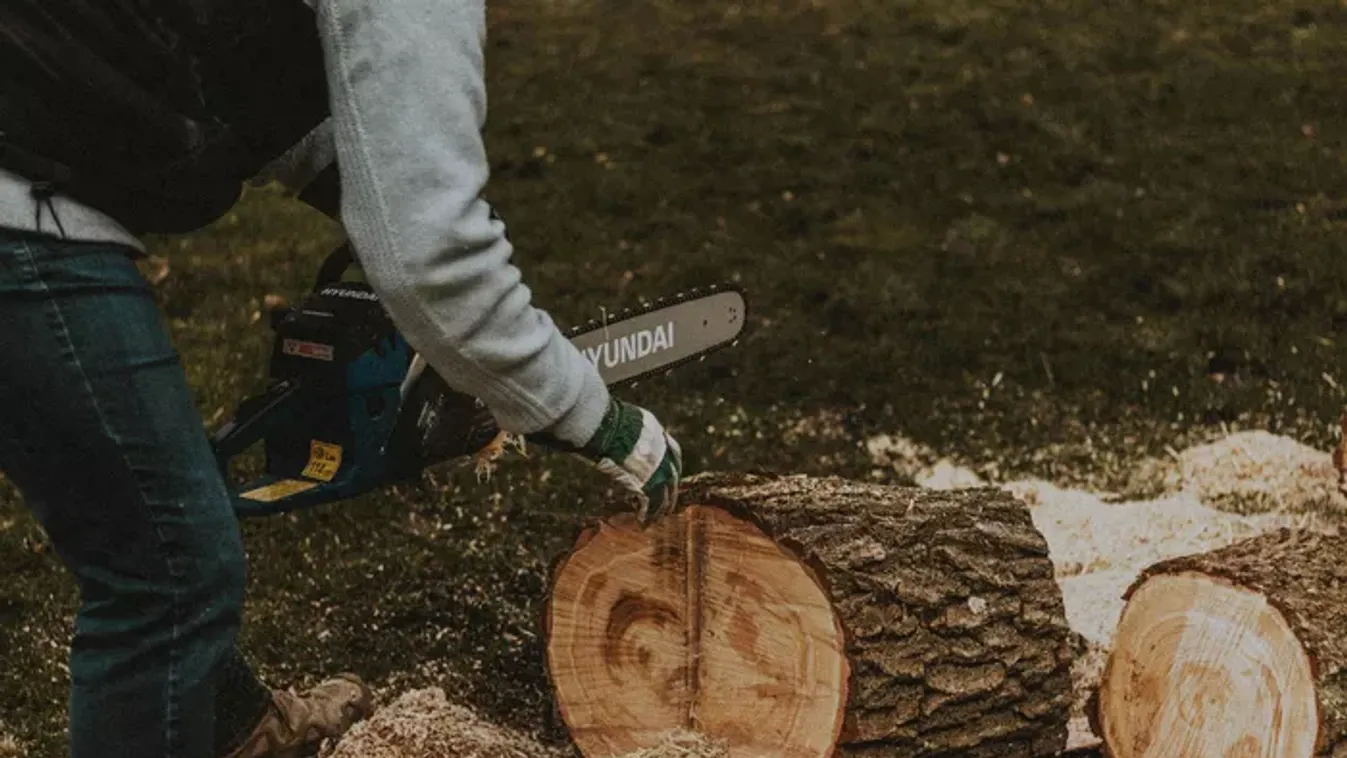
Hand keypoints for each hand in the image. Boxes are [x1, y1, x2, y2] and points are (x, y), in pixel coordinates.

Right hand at [532, 398, 682, 525]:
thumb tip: (617, 433)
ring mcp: (657, 468)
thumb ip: (628, 432)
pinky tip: (642, 522)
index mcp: (659, 435)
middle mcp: (662, 452)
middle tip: (668, 506)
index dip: (672, 467)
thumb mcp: (625, 421)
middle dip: (670, 493)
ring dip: (660, 508)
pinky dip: (647, 514)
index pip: (674, 453)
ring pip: (664, 494)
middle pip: (672, 477)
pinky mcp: (647, 483)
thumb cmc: (607, 420)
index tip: (671, 477)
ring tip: (654, 519)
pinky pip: (650, 503)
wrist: (607, 428)